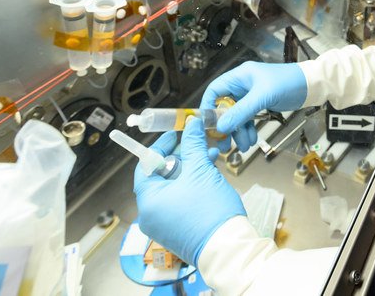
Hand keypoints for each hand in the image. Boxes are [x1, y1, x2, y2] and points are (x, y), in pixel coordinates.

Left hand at [133, 117, 244, 265]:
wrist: (228, 248)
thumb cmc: (211, 212)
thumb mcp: (201, 171)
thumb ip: (193, 145)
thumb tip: (192, 125)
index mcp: (148, 201)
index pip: (146, 165)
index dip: (161, 146)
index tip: (176, 134)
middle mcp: (150, 216)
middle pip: (159, 177)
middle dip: (180, 158)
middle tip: (195, 145)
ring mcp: (162, 226)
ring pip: (172, 189)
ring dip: (189, 171)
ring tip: (209, 158)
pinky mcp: (176, 231)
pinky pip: (178, 202)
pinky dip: (190, 188)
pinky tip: (208, 176)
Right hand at [200, 61, 306, 151]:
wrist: (311, 86)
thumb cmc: (288, 83)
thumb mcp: (263, 97)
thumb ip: (241, 112)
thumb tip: (221, 127)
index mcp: (240, 76)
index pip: (215, 90)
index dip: (208, 107)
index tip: (208, 125)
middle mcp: (243, 85)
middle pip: (225, 107)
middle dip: (226, 126)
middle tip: (224, 143)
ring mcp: (251, 95)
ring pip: (237, 115)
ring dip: (239, 131)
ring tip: (244, 146)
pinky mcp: (260, 104)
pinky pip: (248, 118)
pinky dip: (248, 130)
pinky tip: (252, 140)